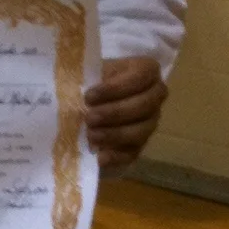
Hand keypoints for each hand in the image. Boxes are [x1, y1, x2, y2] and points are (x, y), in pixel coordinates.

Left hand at [84, 56, 165, 170]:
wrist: (85, 103)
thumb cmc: (89, 81)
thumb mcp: (88, 73)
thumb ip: (87, 77)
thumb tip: (74, 89)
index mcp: (145, 71)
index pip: (141, 76)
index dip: (116, 88)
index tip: (89, 96)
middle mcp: (154, 96)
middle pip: (144, 105)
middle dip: (115, 112)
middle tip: (89, 118)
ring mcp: (149, 122)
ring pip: (140, 130)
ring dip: (114, 134)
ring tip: (90, 136)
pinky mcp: (139, 144)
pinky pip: (133, 152)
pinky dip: (116, 156)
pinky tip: (100, 157)